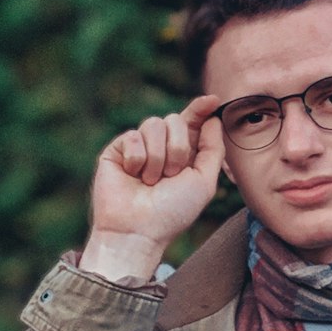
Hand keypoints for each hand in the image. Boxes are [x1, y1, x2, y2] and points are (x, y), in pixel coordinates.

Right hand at [80, 95, 224, 279]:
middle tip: (170, 176)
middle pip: (175, 120)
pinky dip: (137, 158)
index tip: (212, 100)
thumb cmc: (172, 212)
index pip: (192, 122)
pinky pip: (133, 135)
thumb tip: (213, 119)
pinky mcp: (118, 149)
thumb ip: (213, 150)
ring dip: (158, 157)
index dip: (201, 109)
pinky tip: (132, 175)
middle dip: (178, 149)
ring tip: (150, 181)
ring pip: (154, 124)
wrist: (138, 230)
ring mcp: (139, 147)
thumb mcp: (203, 182)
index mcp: (184, 153)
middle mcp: (161, 147)